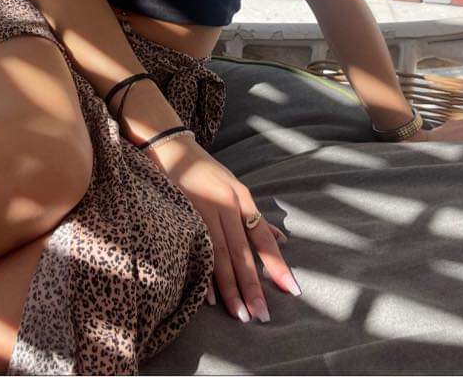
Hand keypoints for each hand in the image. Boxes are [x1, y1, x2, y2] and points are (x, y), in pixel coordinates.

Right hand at [148, 136, 299, 322]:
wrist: (171, 146)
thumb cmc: (206, 170)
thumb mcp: (235, 187)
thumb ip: (255, 216)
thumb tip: (281, 240)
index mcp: (241, 198)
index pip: (262, 237)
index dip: (277, 264)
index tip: (292, 290)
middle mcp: (226, 204)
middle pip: (242, 252)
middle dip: (253, 286)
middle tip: (262, 315)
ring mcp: (204, 209)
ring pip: (221, 255)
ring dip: (231, 288)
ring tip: (240, 314)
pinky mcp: (183, 213)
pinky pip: (197, 249)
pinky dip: (204, 274)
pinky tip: (210, 298)